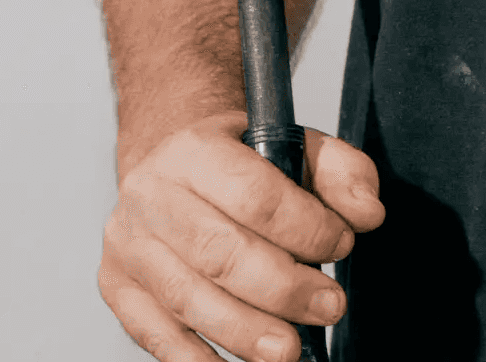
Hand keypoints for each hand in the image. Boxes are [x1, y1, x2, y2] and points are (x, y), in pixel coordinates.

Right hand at [99, 111, 384, 360]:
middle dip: (282, 288)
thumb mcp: (295, 145)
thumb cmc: (241, 162)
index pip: (255, 195)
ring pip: (189, 300)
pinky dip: (198, 359)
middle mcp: (151, 195)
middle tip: (329, 306)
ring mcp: (128, 245)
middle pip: (220, 253)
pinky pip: (156, 334)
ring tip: (290, 349)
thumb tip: (369, 212)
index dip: (306, 227)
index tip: (344, 244)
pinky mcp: (117, 287)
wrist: (173, 165)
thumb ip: (341, 171)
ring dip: (246, 333)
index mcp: (195, 149)